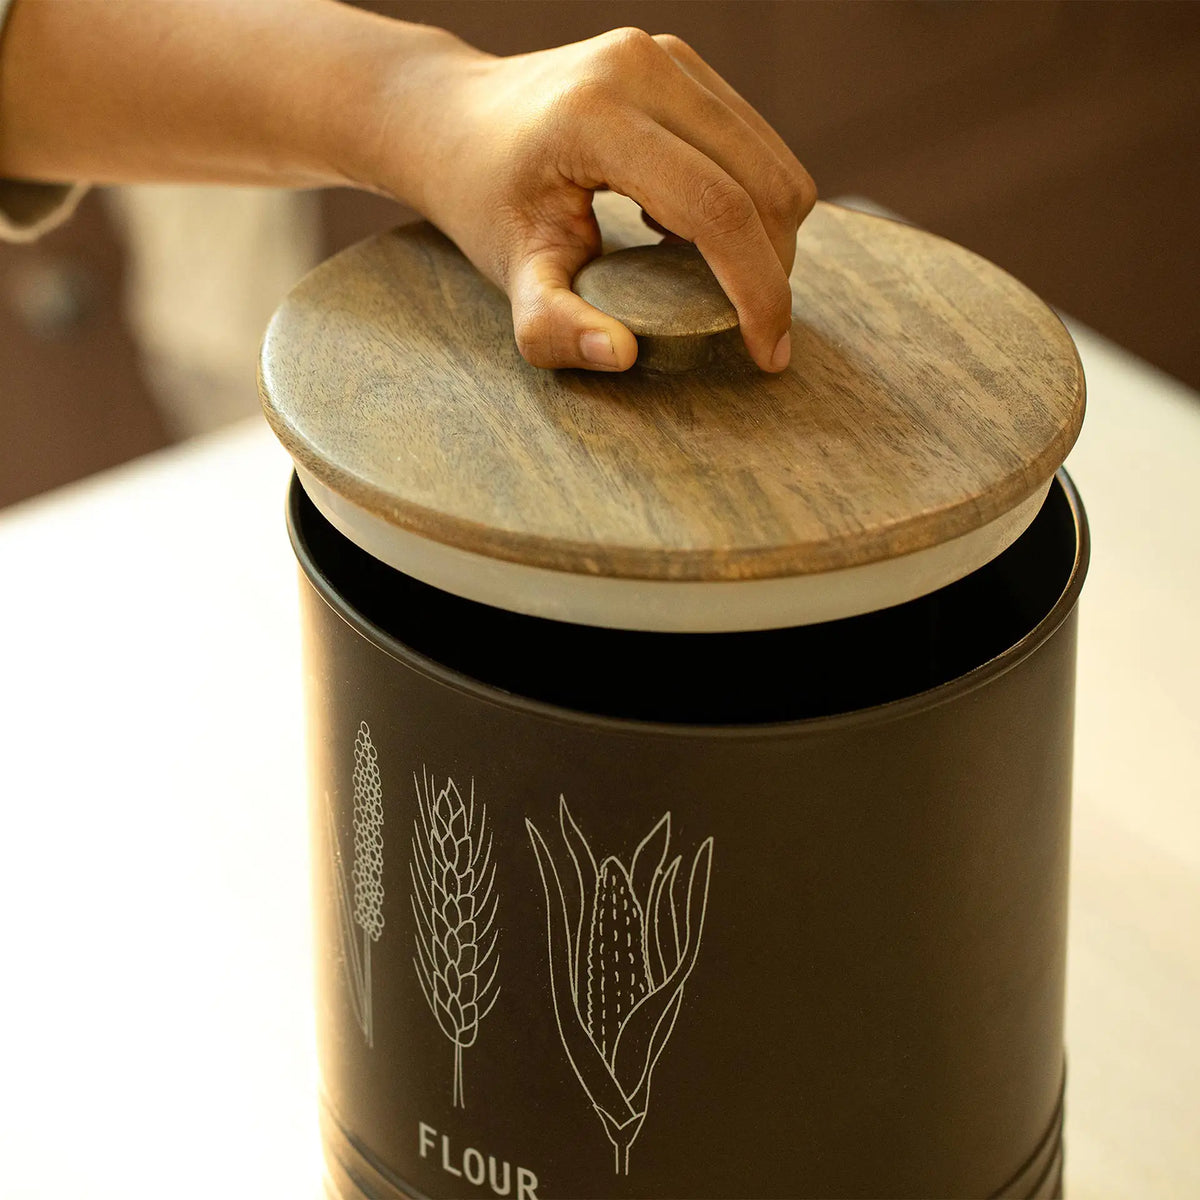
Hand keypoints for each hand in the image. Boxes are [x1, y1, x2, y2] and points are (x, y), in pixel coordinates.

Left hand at [368, 27, 816, 372]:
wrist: (454, 120)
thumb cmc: (483, 201)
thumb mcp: (509, 273)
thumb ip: (553, 326)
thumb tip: (622, 356)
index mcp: (597, 117)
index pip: (716, 210)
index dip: (757, 291)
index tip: (769, 355)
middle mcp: (644, 67)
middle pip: (762, 183)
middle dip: (772, 271)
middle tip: (750, 330)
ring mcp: (668, 55)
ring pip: (772, 162)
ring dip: (767, 237)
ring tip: (717, 282)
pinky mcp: (682, 61)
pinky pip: (755, 143)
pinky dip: (749, 201)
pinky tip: (690, 234)